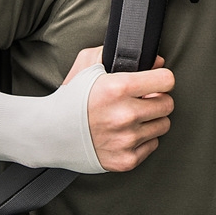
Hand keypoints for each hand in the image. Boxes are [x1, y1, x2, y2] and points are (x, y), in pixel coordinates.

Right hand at [64, 46, 174, 171]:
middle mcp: (124, 115)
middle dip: (157, 100)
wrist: (47, 134)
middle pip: (168, 104)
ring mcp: (126, 140)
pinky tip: (126, 133)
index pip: (166, 80)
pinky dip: (143, 139)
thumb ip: (122, 54)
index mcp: (118, 88)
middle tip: (142, 100)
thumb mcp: (88, 64)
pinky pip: (152, 145)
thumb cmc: (70, 98)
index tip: (154, 82)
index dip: (161, 79)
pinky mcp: (125, 160)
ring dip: (152, 120)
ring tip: (132, 117)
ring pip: (163, 125)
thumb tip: (157, 62)